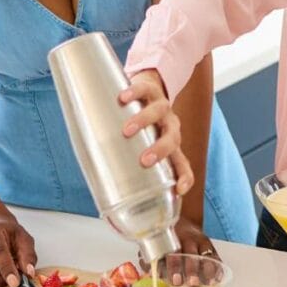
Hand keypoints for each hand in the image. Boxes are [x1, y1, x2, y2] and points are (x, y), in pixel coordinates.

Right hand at [120, 69, 192, 194]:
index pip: (183, 163)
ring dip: (144, 121)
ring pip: (159, 112)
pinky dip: (134, 93)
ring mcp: (161, 106)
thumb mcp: (140, 146)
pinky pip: (144, 89)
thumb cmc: (142, 127)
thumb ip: (126, 168)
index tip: (180, 190)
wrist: (148, 86)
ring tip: (127, 130)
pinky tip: (122, 98)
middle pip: (172, 138)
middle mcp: (170, 125)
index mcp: (171, 144)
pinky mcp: (149, 88)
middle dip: (160, 150)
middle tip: (144, 160)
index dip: (185, 177)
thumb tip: (101, 200)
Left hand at [154, 216, 218, 285]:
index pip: (173, 253)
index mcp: (171, 239)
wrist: (182, 223)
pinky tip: (218, 278)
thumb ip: (150, 260)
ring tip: (209, 283)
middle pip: (191, 254)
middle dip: (192, 269)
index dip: (174, 267)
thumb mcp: (155, 246)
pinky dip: (218, 267)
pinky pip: (216, 256)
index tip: (175, 280)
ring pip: (205, 254)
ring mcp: (201, 242)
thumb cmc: (165, 240)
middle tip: (192, 283)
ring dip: (208, 270)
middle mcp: (187, 239)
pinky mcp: (210, 246)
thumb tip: (149, 275)